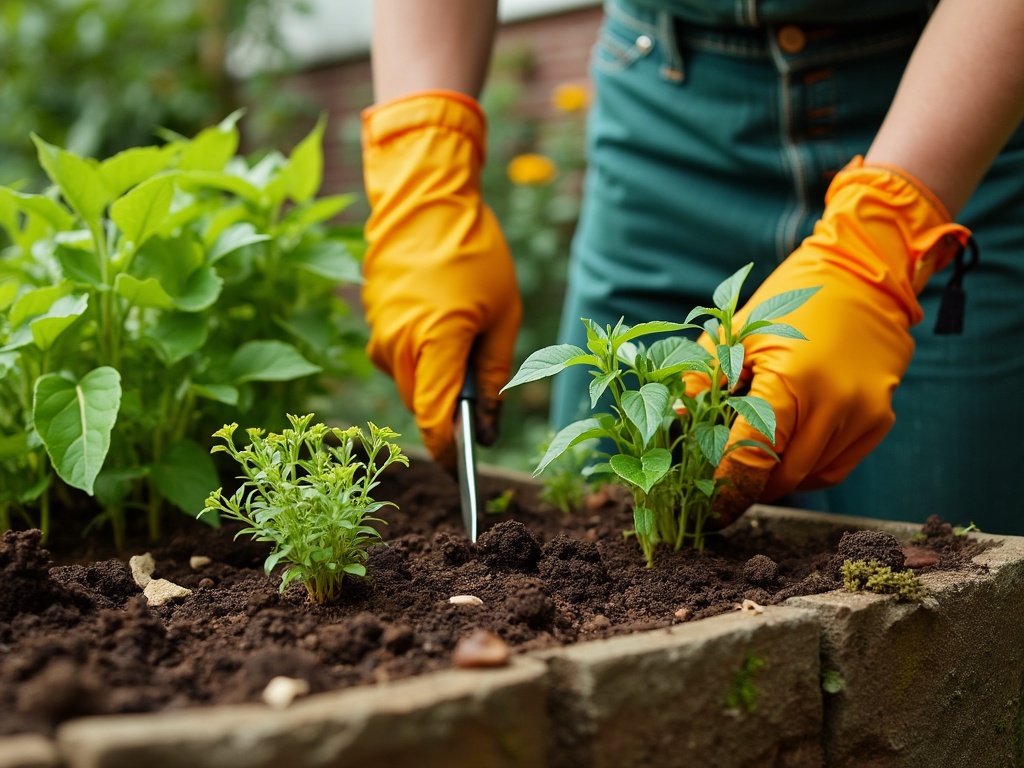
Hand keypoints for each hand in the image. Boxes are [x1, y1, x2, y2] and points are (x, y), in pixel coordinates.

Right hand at [361, 91, 520, 468]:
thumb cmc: (474, 251)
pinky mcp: (373, 322)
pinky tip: (445, 326)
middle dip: (448, 413)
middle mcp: (397, 346)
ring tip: (466, 349)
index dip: (448, 453)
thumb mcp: (503, 315)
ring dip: (436, 383)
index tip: (463, 471)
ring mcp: (379, 334)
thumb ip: (494, 374)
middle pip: (420, 406)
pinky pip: (398, 358)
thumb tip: (486, 424)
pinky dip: (422, 358)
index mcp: (433, 344)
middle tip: (481, 401)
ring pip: (409, 384)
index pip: (433, 421)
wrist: (425, 198)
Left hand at [686, 157, 969, 525]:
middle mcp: (834, 404)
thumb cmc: (787, 301)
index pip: (751, 457)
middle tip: (721, 482)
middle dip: (747, 486)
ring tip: (753, 455)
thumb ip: (699, 382)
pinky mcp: (880, 420)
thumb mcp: (734, 334)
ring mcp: (863, 415)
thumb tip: (672, 425)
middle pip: (781, 478)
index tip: (704, 509)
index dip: (724, 488)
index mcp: (791, 381)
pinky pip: (835, 468)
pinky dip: (806, 469)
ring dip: (776, 478)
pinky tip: (787, 448)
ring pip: (809, 479)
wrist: (861, 275)